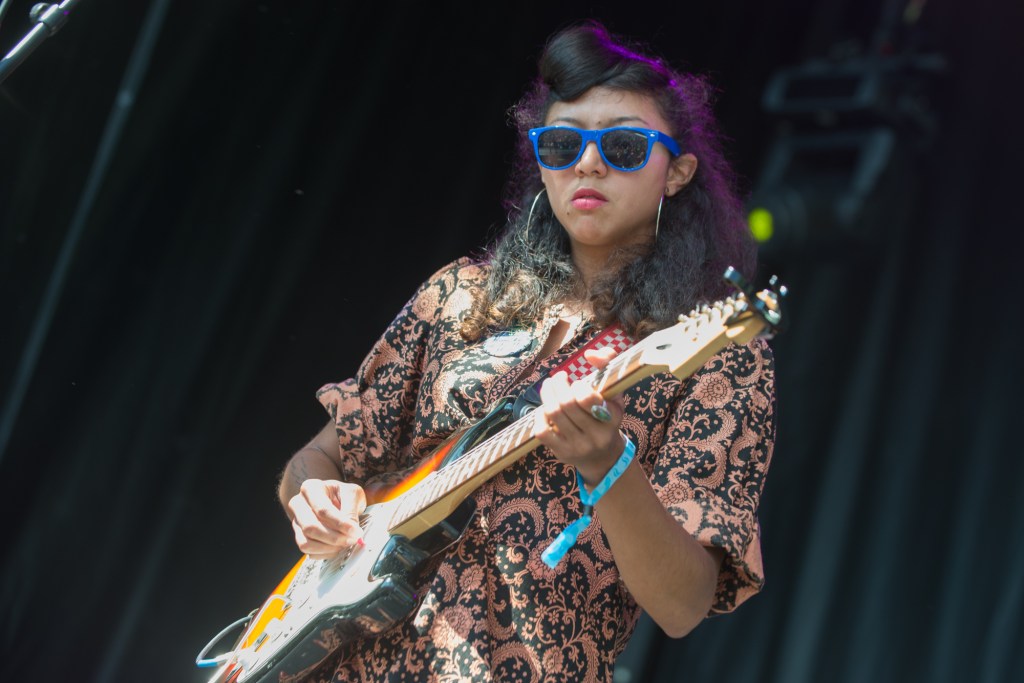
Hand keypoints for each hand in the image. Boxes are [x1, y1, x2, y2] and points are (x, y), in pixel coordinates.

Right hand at [286, 479, 365, 558]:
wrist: (336, 500)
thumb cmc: (343, 495)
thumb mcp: (352, 493)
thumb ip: (351, 509)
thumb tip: (350, 530)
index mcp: (310, 488)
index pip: (322, 509)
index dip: (340, 523)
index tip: (355, 531)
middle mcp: (298, 504)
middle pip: (311, 527)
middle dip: (334, 538)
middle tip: (352, 539)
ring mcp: (296, 522)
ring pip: (307, 542)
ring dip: (329, 547)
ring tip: (345, 543)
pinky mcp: (298, 536)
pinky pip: (308, 551)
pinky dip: (324, 553)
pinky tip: (337, 547)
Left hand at [533, 346, 626, 486]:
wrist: (603, 456)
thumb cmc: (606, 417)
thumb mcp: (614, 392)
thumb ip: (607, 365)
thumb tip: (589, 353)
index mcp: (611, 418)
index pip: (587, 398)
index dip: (578, 385)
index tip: (577, 382)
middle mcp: (596, 435)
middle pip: (566, 404)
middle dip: (557, 384)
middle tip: (557, 377)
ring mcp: (578, 446)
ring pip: (553, 414)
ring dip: (547, 394)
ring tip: (548, 386)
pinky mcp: (562, 453)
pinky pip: (542, 431)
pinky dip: (539, 415)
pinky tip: (544, 409)